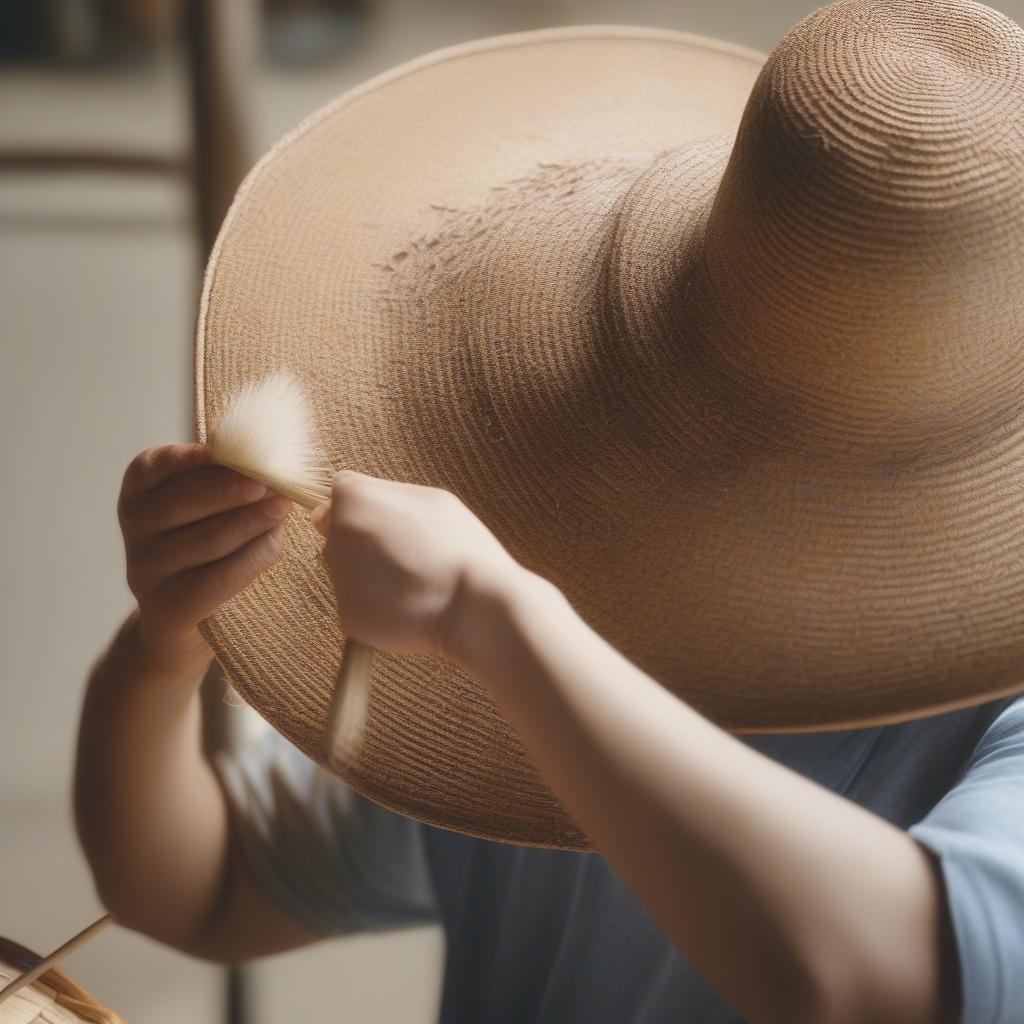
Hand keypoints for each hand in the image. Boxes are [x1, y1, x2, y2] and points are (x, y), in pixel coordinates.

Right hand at [118, 443, 292, 669]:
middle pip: (183, 501)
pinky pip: (218, 580)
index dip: (187, 456)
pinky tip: (276, 542)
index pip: (152, 467)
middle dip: (232, 488)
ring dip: (251, 520)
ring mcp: (147, 570)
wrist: (180, 618)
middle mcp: (136, 528)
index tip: (224, 449)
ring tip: (283, 507)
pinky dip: (253, 557)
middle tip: (271, 482)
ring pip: (206, 539)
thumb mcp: (201, 508)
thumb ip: (222, 482)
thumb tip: (271, 464)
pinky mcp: (168, 606)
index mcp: (138, 494)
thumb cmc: (202, 545)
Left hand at [311, 470, 518, 658]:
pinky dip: (376, 606)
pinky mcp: (347, 615)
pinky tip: (408, 604)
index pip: (339, 494)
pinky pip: (358, 605)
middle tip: (407, 554)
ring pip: (346, 571)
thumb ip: (385, 494)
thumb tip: (357, 502)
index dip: (363, 506)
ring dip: (369, 574)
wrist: (475, 604)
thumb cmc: (458, 545)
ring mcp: (339, 577)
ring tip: (412, 580)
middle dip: (363, 541)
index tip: (389, 521)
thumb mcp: (428, 498)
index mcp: (354, 498)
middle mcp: (336, 535)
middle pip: (338, 534)